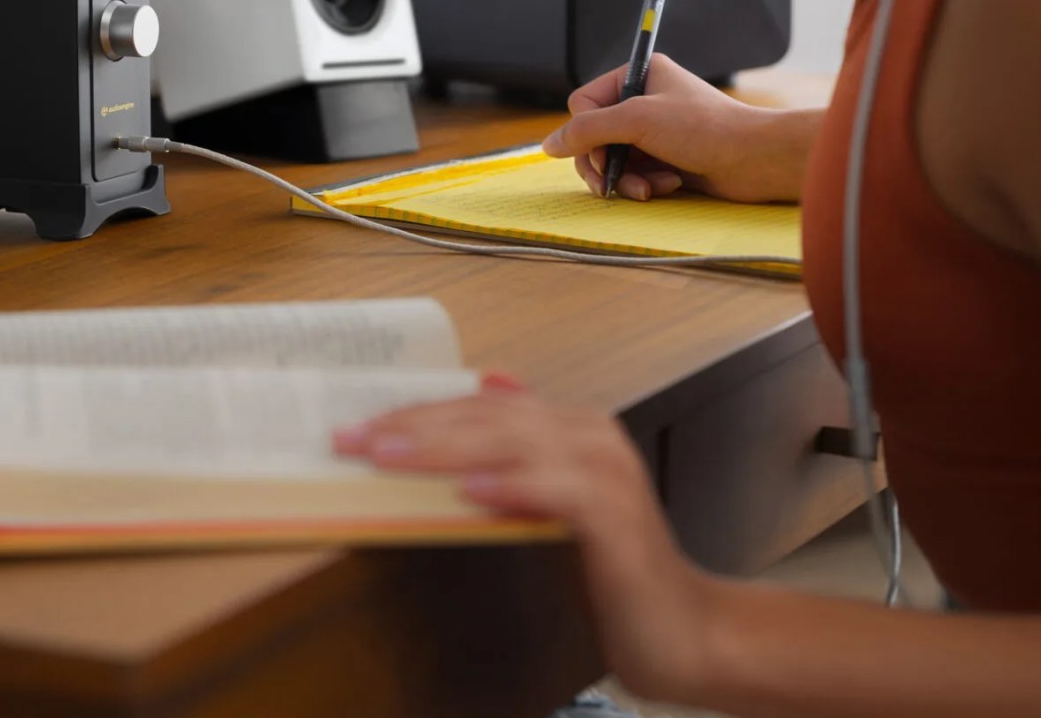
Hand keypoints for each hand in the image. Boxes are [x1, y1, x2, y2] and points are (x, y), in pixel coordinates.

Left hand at [334, 379, 722, 705]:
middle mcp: (589, 437)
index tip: (356, 428)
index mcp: (570, 428)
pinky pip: (556, 489)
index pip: (477, 407)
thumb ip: (510, 468)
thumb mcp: (547, 513)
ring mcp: (606, 472)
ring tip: (390, 455)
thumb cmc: (610, 577)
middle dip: (413, 426)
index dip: (414, 413)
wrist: (686, 634)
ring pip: (512, 442)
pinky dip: (512, 486)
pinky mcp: (617, 516)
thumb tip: (461, 427)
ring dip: (445, 447)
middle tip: (354, 439)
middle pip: (486, 418)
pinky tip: (470, 492)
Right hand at [540, 55, 813, 202]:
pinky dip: (645, 184)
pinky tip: (667, 186)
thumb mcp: (637, 120)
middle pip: (594, 135)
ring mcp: (655, 132)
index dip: (587, 130)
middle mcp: (644, 100)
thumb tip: (549, 144)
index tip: (601, 149)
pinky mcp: (666, 159)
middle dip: (604, 162)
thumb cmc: (705, 128)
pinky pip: (634, 174)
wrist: (756, 160)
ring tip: (647, 188)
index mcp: (638, 75)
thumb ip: (588, 130)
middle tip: (609, 184)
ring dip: (626, 177)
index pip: (584, 103)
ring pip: (612, 159)